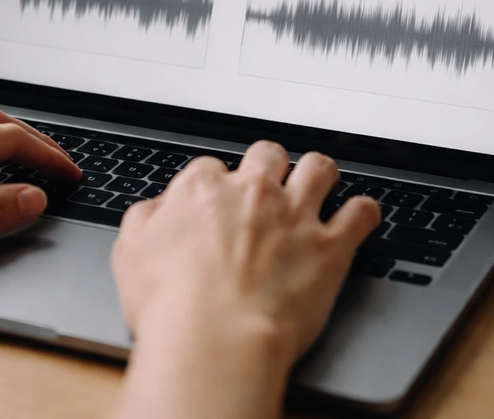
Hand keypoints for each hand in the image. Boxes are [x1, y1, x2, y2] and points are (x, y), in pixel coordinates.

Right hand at [110, 142, 379, 418]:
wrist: (215, 339)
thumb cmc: (171, 304)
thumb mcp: (130, 253)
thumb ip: (145, 219)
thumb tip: (155, 210)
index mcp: (202, 189)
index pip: (211, 168)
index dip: (214, 184)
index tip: (216, 200)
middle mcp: (252, 192)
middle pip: (268, 154)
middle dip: (268, 164)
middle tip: (267, 183)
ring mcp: (295, 216)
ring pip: (319, 169)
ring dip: (319, 173)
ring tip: (319, 181)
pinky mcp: (330, 247)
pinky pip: (360, 214)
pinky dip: (363, 213)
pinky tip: (360, 215)